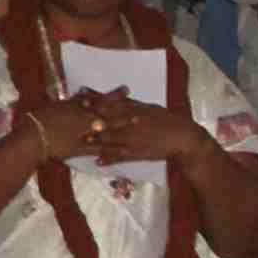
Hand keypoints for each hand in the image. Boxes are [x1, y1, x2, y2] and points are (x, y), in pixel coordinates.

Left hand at [61, 90, 192, 169]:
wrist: (182, 137)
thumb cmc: (166, 119)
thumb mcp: (149, 108)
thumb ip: (132, 104)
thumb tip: (118, 95)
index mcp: (135, 110)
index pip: (112, 103)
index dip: (96, 100)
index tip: (82, 95)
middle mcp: (133, 123)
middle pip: (109, 119)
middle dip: (92, 116)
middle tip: (76, 113)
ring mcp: (135, 138)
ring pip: (113, 139)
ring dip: (97, 139)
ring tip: (84, 140)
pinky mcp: (138, 153)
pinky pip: (121, 156)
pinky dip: (110, 159)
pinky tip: (98, 162)